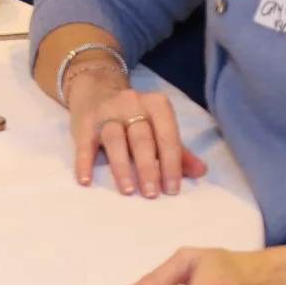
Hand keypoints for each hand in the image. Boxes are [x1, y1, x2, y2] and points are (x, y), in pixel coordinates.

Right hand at [65, 68, 206, 197]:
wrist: (96, 90)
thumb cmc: (135, 117)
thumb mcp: (159, 127)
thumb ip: (178, 150)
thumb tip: (201, 171)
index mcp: (157, 105)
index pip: (167, 136)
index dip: (171, 164)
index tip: (172, 189)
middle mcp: (132, 104)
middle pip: (142, 138)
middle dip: (148, 167)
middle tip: (151, 194)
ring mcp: (106, 112)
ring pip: (115, 139)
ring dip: (122, 167)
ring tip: (128, 191)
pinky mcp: (84, 122)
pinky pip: (84, 144)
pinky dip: (84, 163)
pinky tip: (86, 181)